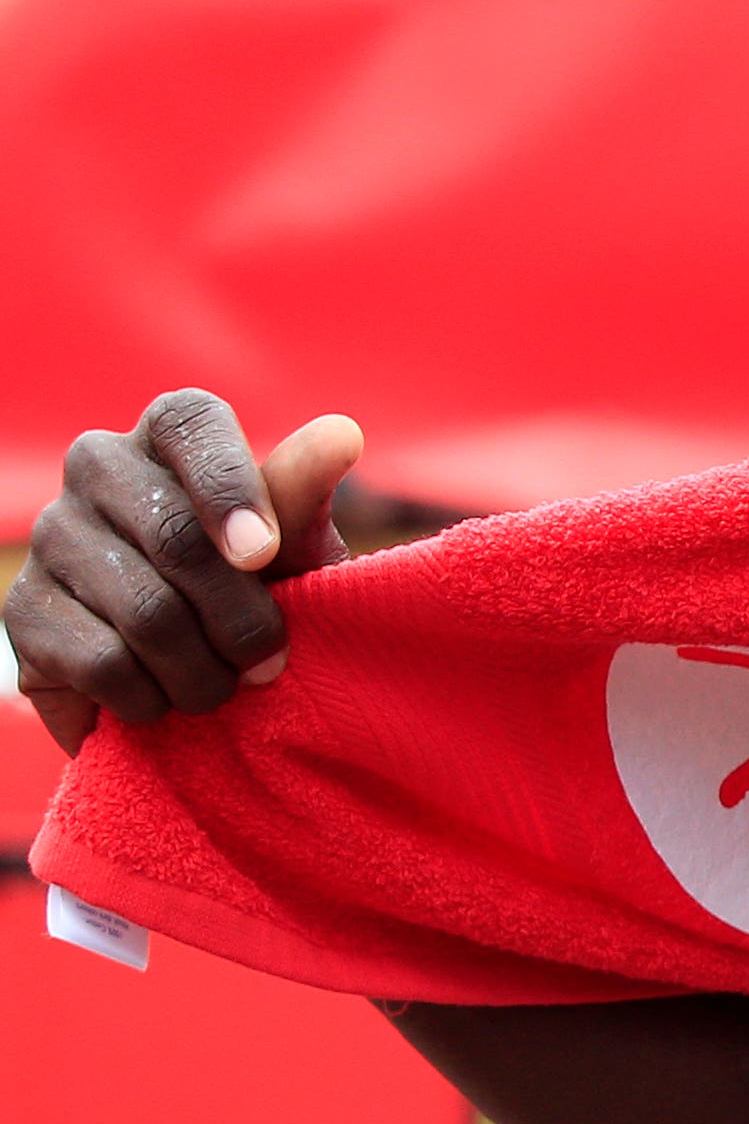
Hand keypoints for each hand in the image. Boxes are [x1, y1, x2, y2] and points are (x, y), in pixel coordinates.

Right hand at [6, 393, 360, 754]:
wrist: (191, 671)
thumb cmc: (259, 588)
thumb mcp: (294, 548)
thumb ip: (303, 497)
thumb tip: (342, 433)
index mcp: (170, 434)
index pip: (192, 424)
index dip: (230, 488)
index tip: (262, 553)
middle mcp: (98, 465)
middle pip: (178, 540)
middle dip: (243, 621)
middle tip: (268, 664)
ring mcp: (52, 533)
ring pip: (146, 614)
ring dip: (205, 674)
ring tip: (221, 686)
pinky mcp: (22, 608)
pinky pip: (105, 664)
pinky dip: (153, 700)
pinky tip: (162, 697)